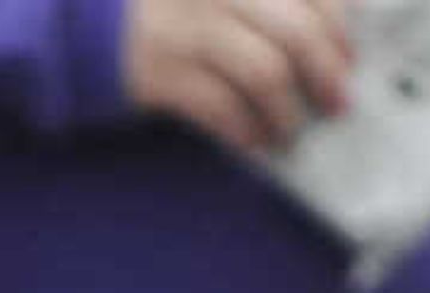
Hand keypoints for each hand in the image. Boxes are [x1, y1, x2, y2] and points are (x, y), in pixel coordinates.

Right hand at [123, 0, 355, 157]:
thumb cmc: (168, 3)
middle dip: (325, 73)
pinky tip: (253, 141)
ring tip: (289, 131)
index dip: (338, 25)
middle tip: (336, 101)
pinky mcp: (161, 72)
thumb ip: (271, 0)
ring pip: (265, 72)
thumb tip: (337, 24)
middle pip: (297, 32)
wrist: (82, 20)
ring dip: (286, 111)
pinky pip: (221, 107)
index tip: (347, 55)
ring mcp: (187, 28)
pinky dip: (246, 130)